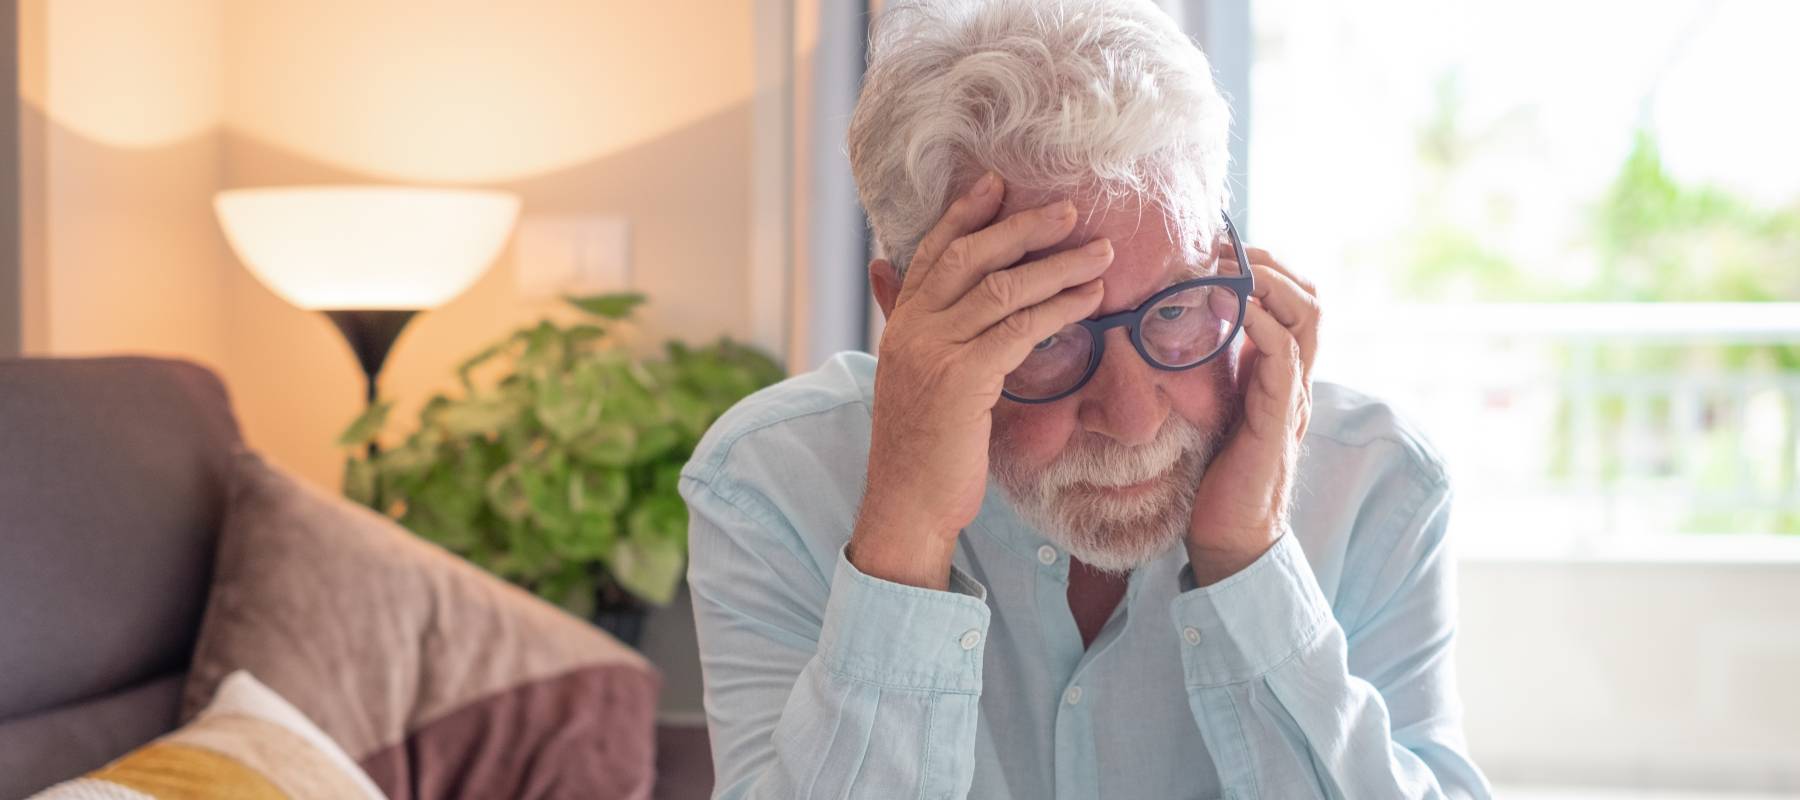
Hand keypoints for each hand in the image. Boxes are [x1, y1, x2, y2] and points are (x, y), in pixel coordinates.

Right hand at [850, 173, 1113, 589]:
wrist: (907, 505)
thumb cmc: (920, 448)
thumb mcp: (911, 377)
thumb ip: (907, 323)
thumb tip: (885, 271)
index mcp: (901, 326)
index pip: (931, 254)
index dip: (964, 215)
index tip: (997, 183)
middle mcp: (912, 331)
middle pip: (969, 258)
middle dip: (1021, 228)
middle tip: (1068, 209)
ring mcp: (934, 352)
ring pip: (1001, 289)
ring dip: (1057, 265)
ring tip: (1100, 251)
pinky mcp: (963, 380)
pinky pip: (1019, 329)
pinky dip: (1059, 308)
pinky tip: (1090, 300)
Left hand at [1185, 247, 1319, 585]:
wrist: (1229, 535)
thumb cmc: (1212, 476)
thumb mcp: (1210, 407)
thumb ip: (1207, 371)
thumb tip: (1165, 330)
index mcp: (1277, 373)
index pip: (1292, 301)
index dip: (1264, 266)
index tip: (1219, 247)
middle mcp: (1294, 378)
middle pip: (1309, 297)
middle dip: (1270, 262)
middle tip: (1223, 246)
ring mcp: (1292, 396)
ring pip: (1307, 316)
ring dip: (1269, 280)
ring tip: (1229, 264)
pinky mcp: (1278, 418)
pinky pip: (1283, 355)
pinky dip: (1263, 321)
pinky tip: (1235, 304)